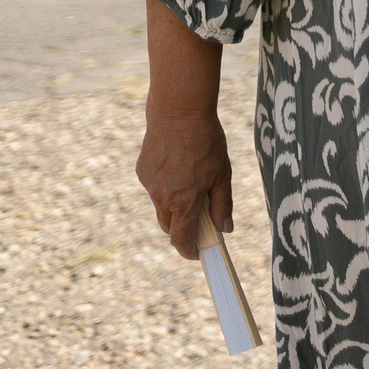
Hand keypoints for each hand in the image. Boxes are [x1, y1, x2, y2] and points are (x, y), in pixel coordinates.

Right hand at [137, 109, 232, 259]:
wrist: (178, 113)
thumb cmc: (206, 142)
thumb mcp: (223, 173)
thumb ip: (223, 204)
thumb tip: (226, 229)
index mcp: (184, 201)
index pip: (182, 238)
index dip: (189, 250)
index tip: (196, 254)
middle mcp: (162, 197)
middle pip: (169, 225)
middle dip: (182, 228)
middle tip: (198, 219)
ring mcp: (149, 185)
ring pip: (160, 207)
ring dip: (173, 206)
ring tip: (190, 183)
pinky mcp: (141, 172)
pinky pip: (154, 188)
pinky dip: (165, 187)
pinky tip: (177, 167)